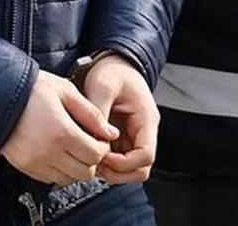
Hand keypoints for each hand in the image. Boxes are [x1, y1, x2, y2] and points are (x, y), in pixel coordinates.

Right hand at [2, 70, 119, 184]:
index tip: (99, 137)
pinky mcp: (25, 167)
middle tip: (89, 143)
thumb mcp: (66, 91)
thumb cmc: (32, 89)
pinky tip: (58, 152)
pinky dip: (60, 170)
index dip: (103, 147)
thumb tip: (111, 133)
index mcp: (62, 131)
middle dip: (92, 159)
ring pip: (69, 179)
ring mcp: (35, 162)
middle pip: (85, 172)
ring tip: (73, 147)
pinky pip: (51, 179)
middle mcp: (48, 151)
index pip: (96, 155)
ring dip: (76, 167)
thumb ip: (92, 114)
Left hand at [82, 55, 160, 183]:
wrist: (114, 64)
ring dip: (112, 170)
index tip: (103, 156)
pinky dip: (106, 163)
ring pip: (130, 169)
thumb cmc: (112, 72)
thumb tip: (94, 138)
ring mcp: (134, 136)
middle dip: (118, 172)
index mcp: (146, 119)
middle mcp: (143, 131)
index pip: (145, 156)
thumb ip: (99, 111)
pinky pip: (119, 160)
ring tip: (92, 158)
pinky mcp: (122, 138)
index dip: (124, 163)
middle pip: (141, 169)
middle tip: (96, 163)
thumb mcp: (103, 85)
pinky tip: (91, 152)